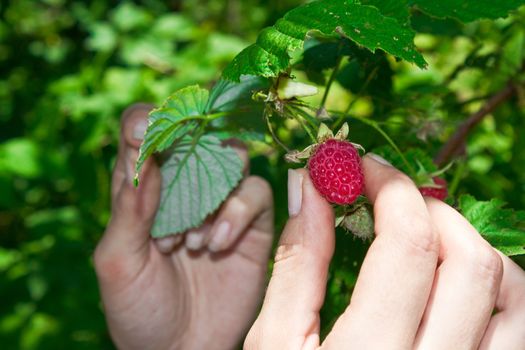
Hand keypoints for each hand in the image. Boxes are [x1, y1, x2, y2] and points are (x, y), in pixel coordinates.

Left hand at [94, 105, 273, 349]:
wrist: (182, 348)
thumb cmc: (139, 308)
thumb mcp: (118, 261)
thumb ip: (129, 208)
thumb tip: (144, 151)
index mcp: (143, 187)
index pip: (143, 130)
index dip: (146, 120)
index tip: (144, 132)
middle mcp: (184, 185)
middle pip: (196, 133)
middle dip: (191, 152)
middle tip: (180, 186)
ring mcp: (221, 202)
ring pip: (233, 157)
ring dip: (213, 191)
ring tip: (190, 240)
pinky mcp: (252, 223)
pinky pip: (256, 194)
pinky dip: (237, 213)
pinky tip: (215, 245)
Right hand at [245, 155, 524, 348]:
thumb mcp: (275, 340)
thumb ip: (297, 259)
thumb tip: (312, 184)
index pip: (408, 246)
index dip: (388, 188)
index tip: (361, 167)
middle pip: (471, 261)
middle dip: (431, 210)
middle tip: (390, 202)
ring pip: (515, 294)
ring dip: (473, 245)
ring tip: (427, 237)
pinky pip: (521, 330)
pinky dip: (500, 290)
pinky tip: (458, 284)